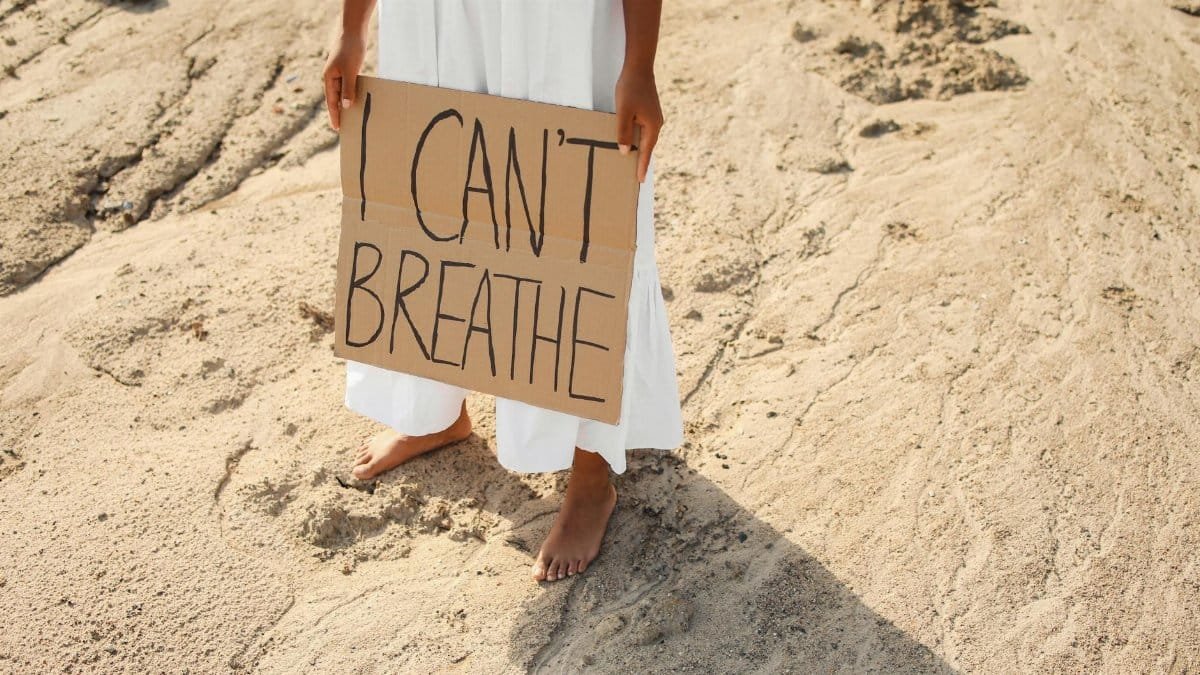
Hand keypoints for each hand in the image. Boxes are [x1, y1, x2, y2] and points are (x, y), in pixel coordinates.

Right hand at [323, 32, 365, 130]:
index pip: (331, 101)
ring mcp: (339, 74)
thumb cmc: (350, 50)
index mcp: (329, 78)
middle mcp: (332, 77)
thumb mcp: (350, 71)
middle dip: (339, 113)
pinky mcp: (347, 70)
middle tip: (344, 128)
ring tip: (352, 118)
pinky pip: (349, 87)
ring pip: (342, 93)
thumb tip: (346, 106)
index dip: (334, 115)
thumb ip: (348, 89)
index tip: (337, 128)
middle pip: (335, 99)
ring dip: (346, 105)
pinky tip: (358, 101)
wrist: (353, 32)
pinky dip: (352, 95)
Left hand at [615, 66, 662, 182]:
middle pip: (647, 147)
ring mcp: (654, 118)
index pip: (646, 151)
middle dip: (641, 160)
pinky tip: (630, 142)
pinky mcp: (649, 112)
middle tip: (635, 177)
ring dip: (639, 150)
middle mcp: (656, 124)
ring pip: (645, 139)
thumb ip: (624, 133)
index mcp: (652, 126)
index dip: (642, 166)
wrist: (639, 68)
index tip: (640, 180)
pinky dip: (637, 139)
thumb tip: (625, 152)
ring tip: (632, 163)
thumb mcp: (623, 112)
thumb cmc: (630, 88)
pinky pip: (643, 130)